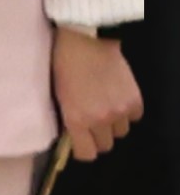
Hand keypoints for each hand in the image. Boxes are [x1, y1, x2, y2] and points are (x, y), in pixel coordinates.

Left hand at [68, 25, 147, 159]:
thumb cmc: (63, 64)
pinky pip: (134, 117)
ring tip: (104, 105)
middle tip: (92, 122)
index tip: (81, 141)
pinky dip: (127, 111)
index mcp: (77, 119)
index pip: (87, 154)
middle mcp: (101, 120)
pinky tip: (117, 97)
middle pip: (105, 146)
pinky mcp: (135, 100)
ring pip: (121, 132)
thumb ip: (70, 118)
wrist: (85, 40)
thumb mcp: (59, 95)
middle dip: (98, 136)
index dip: (84, 149)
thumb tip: (75, 134)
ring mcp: (121, 110)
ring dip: (113, 123)